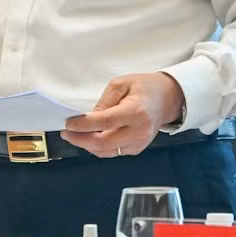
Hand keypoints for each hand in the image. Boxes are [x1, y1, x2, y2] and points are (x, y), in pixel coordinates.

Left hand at [61, 71, 185, 157]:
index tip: (69, 123)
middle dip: (80, 140)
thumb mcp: (121, 84)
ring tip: (75, 135)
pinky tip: (91, 138)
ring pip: (106, 152)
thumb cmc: (146, 87)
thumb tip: (86, 118)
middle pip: (103, 143)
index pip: (104, 123)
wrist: (168, 98)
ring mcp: (139, 142)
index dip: (83, 125)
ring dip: (87, 145)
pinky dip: (99, 147)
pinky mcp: (137, 149)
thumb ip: (103, 102)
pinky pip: (113, 153)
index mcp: (135, 112)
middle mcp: (139, 131)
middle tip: (67, 133)